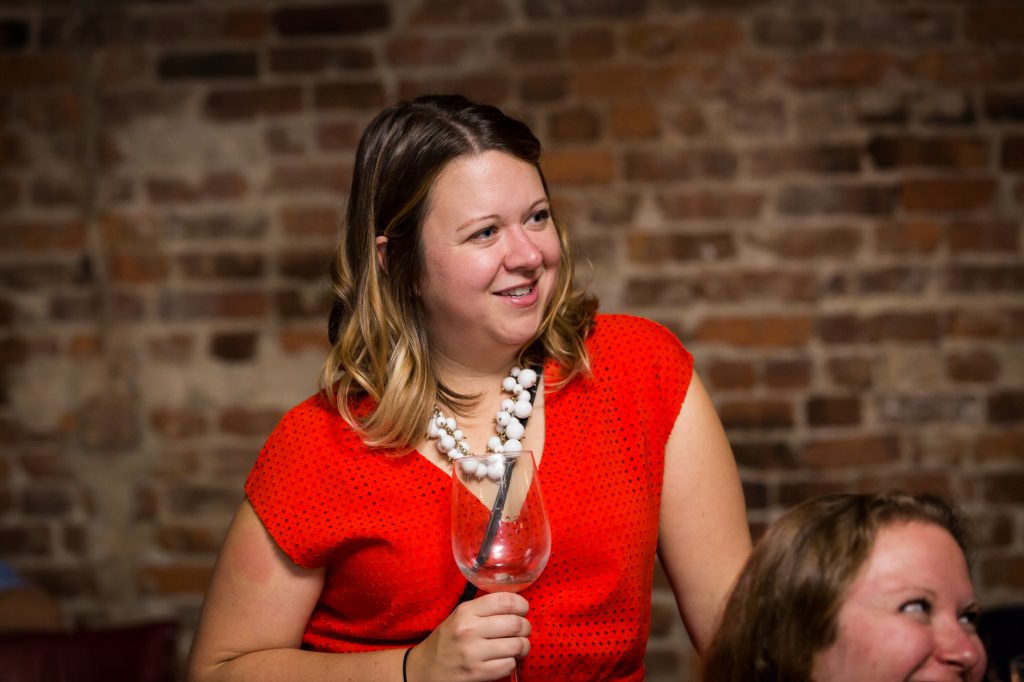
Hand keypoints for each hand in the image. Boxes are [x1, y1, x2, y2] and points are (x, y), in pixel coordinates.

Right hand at [406, 592, 530, 681]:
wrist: (425, 668)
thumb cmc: (448, 639)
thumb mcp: (460, 615)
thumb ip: (484, 608)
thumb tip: (517, 605)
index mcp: (466, 611)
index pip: (505, 601)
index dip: (521, 605)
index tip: (523, 610)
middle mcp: (469, 630)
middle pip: (516, 623)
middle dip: (526, 627)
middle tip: (524, 630)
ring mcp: (473, 653)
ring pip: (517, 645)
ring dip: (523, 646)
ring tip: (519, 646)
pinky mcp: (477, 673)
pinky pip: (509, 665)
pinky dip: (511, 662)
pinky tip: (504, 659)